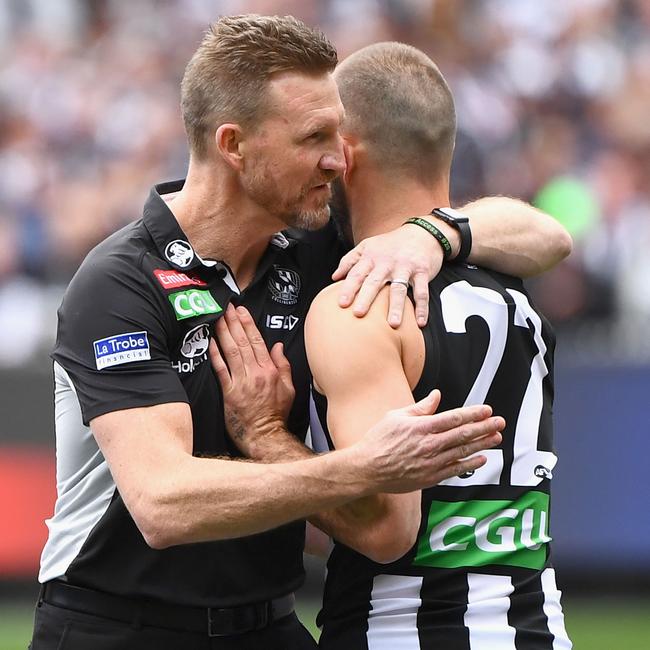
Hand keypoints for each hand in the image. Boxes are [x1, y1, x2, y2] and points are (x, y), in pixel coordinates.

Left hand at [209, 304, 297, 459]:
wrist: (266, 436)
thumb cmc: (277, 414)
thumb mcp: (289, 388)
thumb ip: (283, 366)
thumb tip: (278, 346)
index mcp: (270, 370)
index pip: (258, 341)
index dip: (248, 324)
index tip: (242, 310)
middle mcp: (256, 373)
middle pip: (242, 342)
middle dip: (234, 322)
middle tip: (227, 307)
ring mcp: (241, 382)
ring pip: (231, 351)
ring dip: (224, 332)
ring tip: (218, 318)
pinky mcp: (229, 392)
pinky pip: (221, 369)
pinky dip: (215, 354)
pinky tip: (210, 342)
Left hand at [332, 221, 451, 327]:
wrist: (422, 233)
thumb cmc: (390, 244)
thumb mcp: (368, 246)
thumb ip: (349, 260)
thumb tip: (334, 277)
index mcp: (371, 257)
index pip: (357, 274)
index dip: (349, 288)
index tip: (341, 304)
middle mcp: (387, 262)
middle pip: (375, 282)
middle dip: (366, 298)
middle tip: (359, 313)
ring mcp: (405, 267)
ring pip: (399, 289)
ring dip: (396, 307)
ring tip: (393, 324)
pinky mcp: (422, 272)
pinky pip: (422, 291)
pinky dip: (422, 307)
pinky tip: (420, 323)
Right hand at [353, 390, 503, 492]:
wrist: (367, 468)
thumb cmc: (378, 441)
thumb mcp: (396, 416)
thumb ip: (420, 407)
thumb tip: (436, 396)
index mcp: (421, 427)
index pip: (454, 417)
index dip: (473, 414)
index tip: (486, 411)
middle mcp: (429, 444)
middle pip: (463, 434)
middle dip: (484, 427)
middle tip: (499, 422)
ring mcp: (431, 462)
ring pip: (463, 451)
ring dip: (482, 444)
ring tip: (496, 438)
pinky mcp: (430, 477)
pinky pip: (455, 469)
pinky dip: (470, 464)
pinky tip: (481, 459)